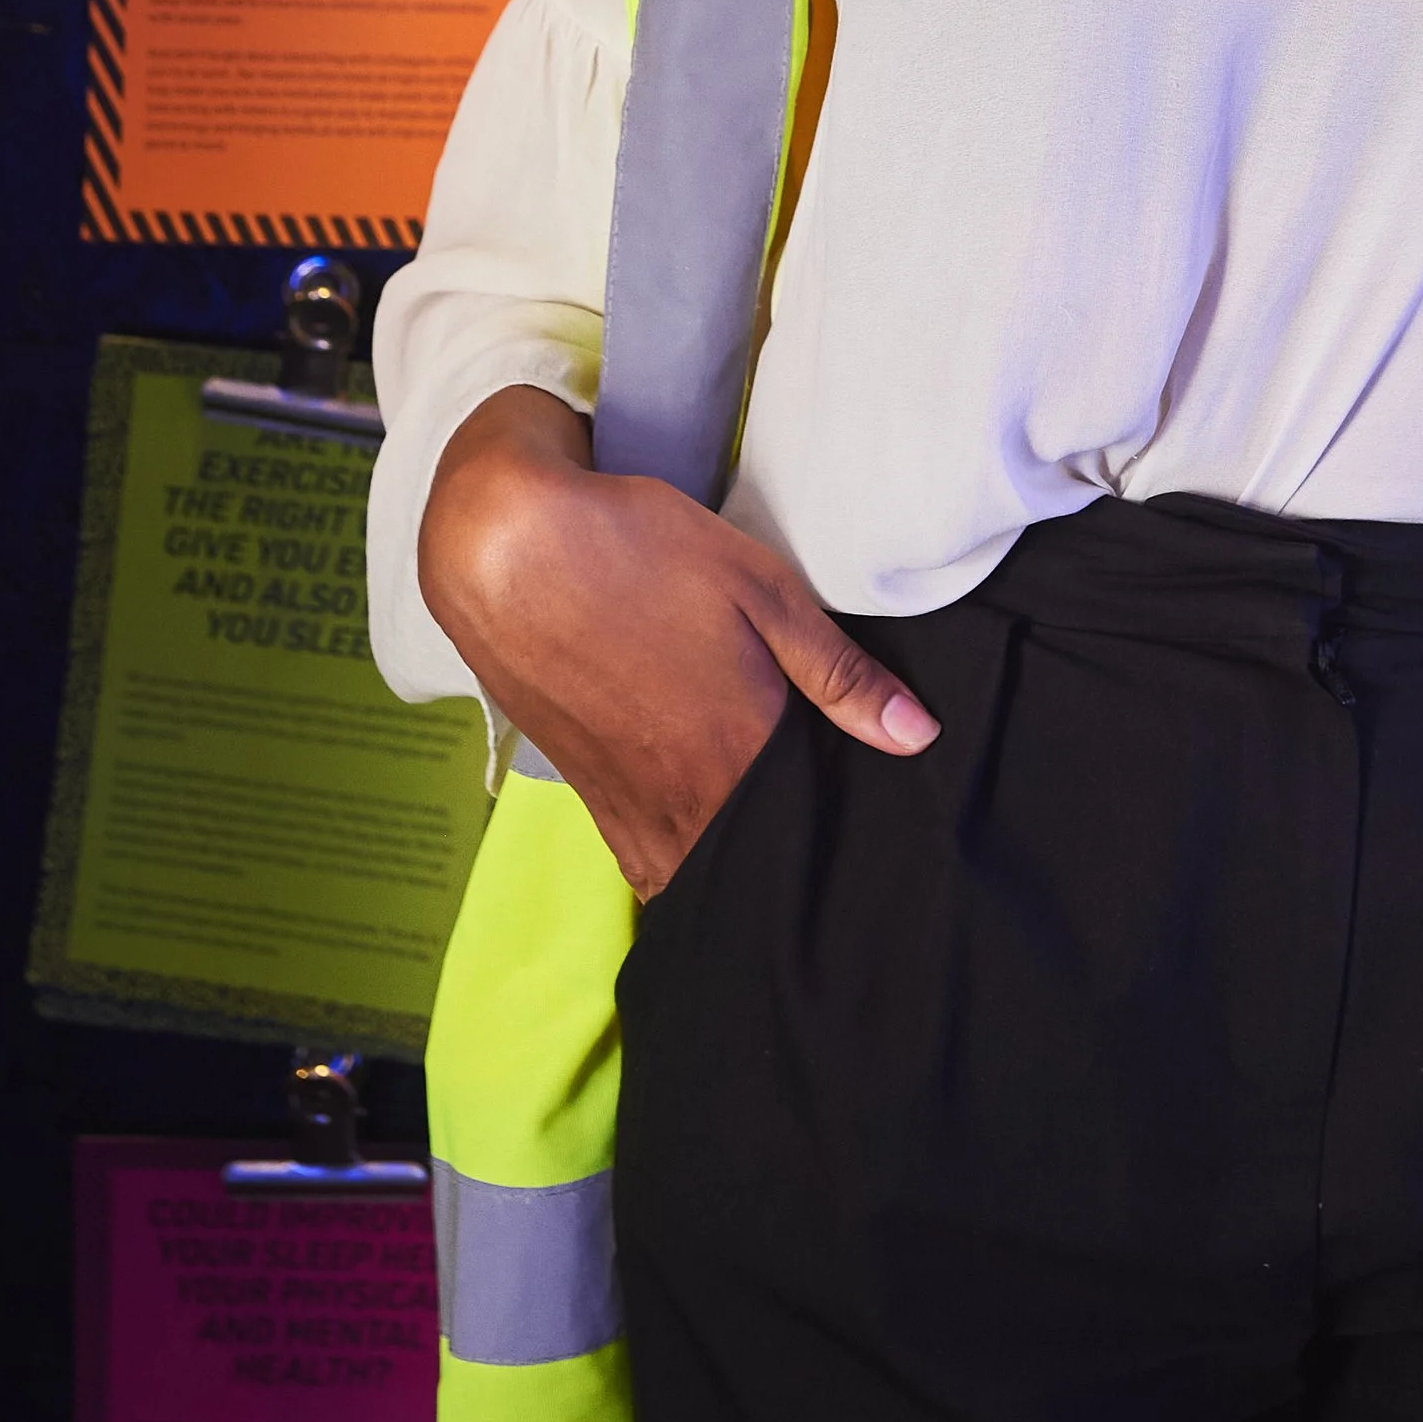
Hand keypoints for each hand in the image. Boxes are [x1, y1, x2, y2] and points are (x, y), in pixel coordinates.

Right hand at [418, 386, 937, 897]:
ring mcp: (624, 810)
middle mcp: (678, 804)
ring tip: (768, 824)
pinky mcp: (586, 797)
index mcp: (735, 756)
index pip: (809, 837)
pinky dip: (681, 854)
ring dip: (731, 863)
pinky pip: (646, 860)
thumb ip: (838, 674)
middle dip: (789, 862)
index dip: (847, 832)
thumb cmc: (640, 554)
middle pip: (752, 870)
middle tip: (825, 823)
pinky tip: (705, 815)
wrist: (505, 548)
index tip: (875, 823)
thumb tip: (917, 737)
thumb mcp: (760, 589)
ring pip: (695, 874)